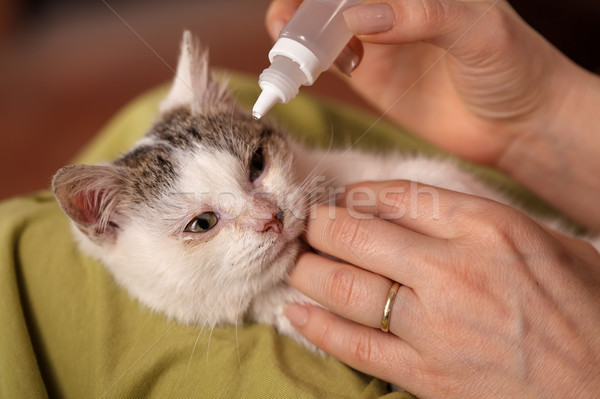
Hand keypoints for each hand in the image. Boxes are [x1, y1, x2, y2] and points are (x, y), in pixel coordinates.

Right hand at [266, 0, 599, 231]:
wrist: (516, 126)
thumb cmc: (514, 68)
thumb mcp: (478, 31)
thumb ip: (422, 16)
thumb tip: (357, 16)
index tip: (311, 2)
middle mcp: (391, 5)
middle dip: (300, 5)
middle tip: (290, 25)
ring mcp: (375, 37)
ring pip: (318, 22)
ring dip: (296, 31)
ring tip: (295, 50)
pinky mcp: (366, 73)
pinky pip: (325, 58)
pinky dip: (307, 60)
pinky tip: (318, 68)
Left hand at [285, 180, 599, 396]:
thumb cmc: (587, 309)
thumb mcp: (545, 243)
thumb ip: (478, 219)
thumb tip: (413, 206)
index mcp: (487, 228)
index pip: (398, 196)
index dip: (356, 194)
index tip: (340, 198)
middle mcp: (454, 270)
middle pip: (358, 234)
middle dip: (319, 226)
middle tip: (305, 225)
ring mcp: (436, 326)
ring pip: (346, 287)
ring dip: (309, 271)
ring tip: (295, 262)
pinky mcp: (427, 376)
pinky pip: (356, 347)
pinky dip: (318, 327)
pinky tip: (296, 313)